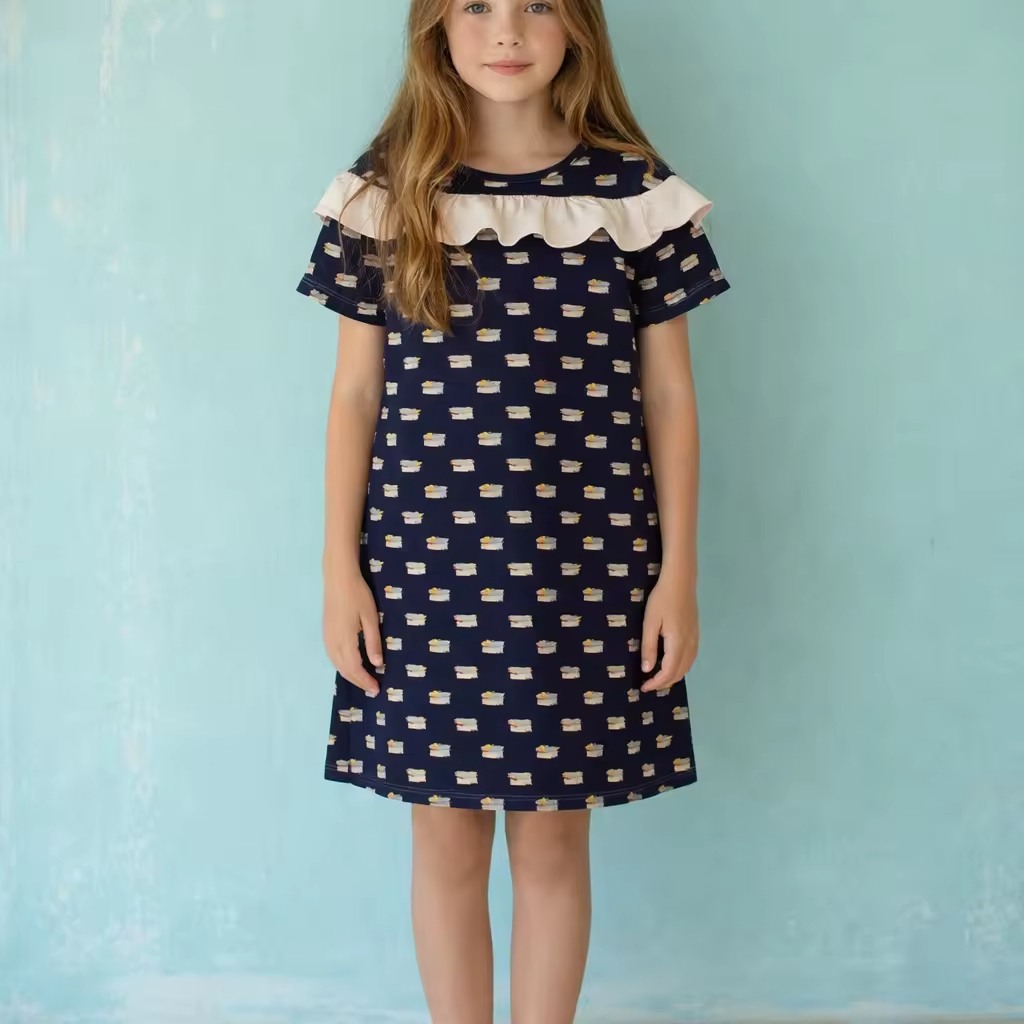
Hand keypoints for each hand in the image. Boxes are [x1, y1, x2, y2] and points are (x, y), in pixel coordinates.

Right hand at [322, 567, 383, 696]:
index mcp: (345, 640)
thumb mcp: (370, 618)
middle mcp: (332, 643)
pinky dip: (342, 666)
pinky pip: (332, 657)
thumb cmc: (358, 595)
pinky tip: (350, 666)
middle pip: (344, 670)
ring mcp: (326, 638)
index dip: (365, 681)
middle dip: (358, 681)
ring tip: (363, 681)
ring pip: (337, 665)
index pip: (355, 668)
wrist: (338, 578)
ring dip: (349, 675)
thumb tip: (377, 664)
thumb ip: (373, 642)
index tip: (376, 689)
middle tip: (372, 688)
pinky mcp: (325, 633)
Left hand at [639, 577, 699, 692]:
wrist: (680, 581)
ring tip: (659, 678)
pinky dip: (682, 667)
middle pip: (680, 672)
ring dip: (674, 676)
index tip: (644, 687)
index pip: (668, 672)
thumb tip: (647, 670)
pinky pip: (691, 657)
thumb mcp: (650, 623)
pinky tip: (673, 664)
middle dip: (665, 682)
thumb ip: (649, 647)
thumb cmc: (661, 599)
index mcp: (678, 643)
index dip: (656, 683)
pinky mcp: (696, 633)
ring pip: (687, 666)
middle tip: (649, 685)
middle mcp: (690, 644)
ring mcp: (695, 638)